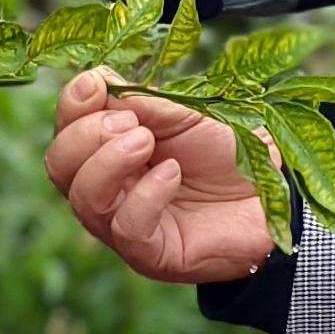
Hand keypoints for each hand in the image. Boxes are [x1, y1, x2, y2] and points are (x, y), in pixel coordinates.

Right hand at [44, 69, 279, 282]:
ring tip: (146, 141)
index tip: (95, 85)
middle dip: (86, 136)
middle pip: (59, 166)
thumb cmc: (226, 152)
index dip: (71, 107)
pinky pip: (126, 228)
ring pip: (83, 199)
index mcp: (107, 150)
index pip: (65, 132)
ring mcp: (123, 225)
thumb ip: (139, 101)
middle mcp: (107, 189)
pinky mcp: (151, 254)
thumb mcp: (183, 113)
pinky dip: (145, 195)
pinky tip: (172, 173)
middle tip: (132, 123)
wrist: (275, 192)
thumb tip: (95, 80)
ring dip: (109, 162)